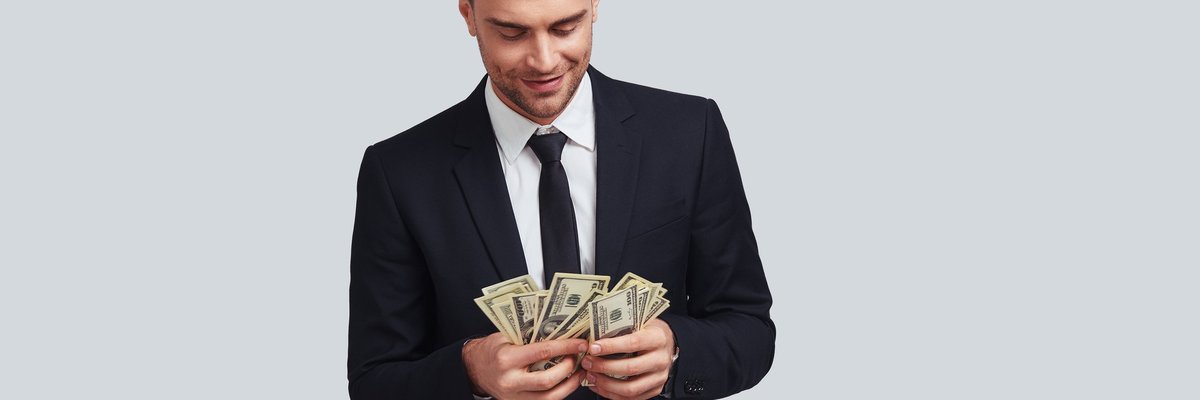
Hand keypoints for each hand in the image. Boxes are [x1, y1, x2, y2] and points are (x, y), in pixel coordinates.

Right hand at [462, 332, 587, 398]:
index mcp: (507, 359)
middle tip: (578, 357)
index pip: (542, 352)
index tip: (580, 343)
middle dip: (568, 367)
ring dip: (569, 385)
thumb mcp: (507, 336)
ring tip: (578, 372)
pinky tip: (567, 383)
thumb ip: (530, 336)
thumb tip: (562, 332)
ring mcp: (514, 397)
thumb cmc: (493, 349)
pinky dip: (560, 393)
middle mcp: (510, 381)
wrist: (475, 368)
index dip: (565, 347)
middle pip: (548, 380)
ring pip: (550, 398)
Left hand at [580, 319, 675, 399]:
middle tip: (588, 362)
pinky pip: (631, 398)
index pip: (633, 343)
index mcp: (658, 338)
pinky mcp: (655, 389)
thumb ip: (621, 329)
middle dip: (604, 367)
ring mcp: (659, 377)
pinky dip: (611, 394)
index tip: (593, 347)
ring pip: (630, 388)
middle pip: (630, 368)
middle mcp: (661, 359)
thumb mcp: (639, 322)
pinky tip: (598, 386)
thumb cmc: (648, 331)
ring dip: (606, 384)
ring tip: (591, 376)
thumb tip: (593, 336)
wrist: (667, 343)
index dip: (611, 346)